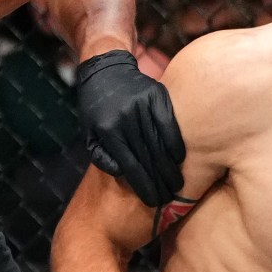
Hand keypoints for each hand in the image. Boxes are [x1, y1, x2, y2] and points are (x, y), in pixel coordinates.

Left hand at [76, 49, 185, 205]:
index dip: (143, 186)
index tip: (153, 201)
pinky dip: (176, 141)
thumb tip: (121, 174)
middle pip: (148, 158)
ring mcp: (141, 105)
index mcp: (108, 131)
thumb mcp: (90, 132)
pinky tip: (181, 158)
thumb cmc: (97, 107)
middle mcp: (125, 118)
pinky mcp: (156, 95)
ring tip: (179, 184)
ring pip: (160, 143)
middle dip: (160, 181)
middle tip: (170, 197)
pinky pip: (169, 122)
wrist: (105, 69)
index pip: (130, 166)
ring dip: (171, 167)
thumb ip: (102, 156)